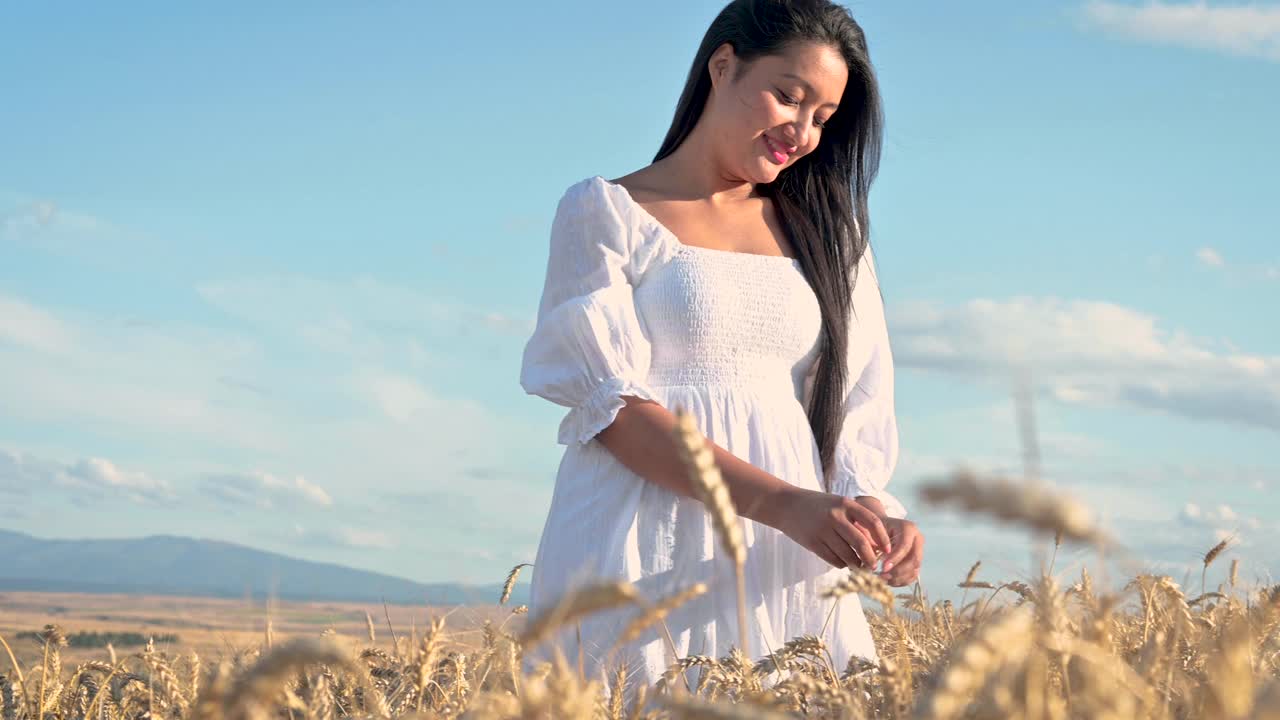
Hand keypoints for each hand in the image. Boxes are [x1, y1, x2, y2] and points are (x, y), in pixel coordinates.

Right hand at [767, 488, 892, 570]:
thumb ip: (855, 519)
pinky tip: (842, 562)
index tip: (888, 551)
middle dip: (870, 558)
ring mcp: (822, 530)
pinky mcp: (812, 543)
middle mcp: (834, 516)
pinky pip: (833, 560)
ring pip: (847, 555)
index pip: (873, 522)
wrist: (785, 505)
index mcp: (845, 504)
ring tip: (859, 566)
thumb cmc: (817, 506)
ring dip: (856, 564)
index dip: (883, 539)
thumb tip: (876, 545)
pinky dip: (842, 564)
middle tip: (874, 567)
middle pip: (861, 543)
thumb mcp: (837, 504)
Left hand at [858, 506, 922, 586]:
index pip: (905, 546)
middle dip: (898, 571)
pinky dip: (902, 581)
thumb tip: (868, 557)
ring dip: (899, 578)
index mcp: (908, 528)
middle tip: (882, 577)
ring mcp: (919, 551)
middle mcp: (917, 539)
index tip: (882, 568)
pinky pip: (913, 575)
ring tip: (883, 580)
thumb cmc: (874, 528)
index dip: (895, 559)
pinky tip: (889, 581)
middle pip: (914, 560)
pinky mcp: (916, 561)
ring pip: (914, 569)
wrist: (880, 528)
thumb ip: (872, 541)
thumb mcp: (871, 530)